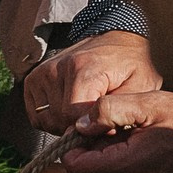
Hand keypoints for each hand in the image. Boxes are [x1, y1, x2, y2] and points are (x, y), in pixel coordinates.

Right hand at [24, 30, 160, 136]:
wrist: (117, 41)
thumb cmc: (131, 65)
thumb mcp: (139, 87)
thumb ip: (116, 110)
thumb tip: (91, 131)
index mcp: (82, 68)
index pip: (72, 114)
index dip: (90, 128)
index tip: (106, 125)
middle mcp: (56, 69)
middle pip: (58, 118)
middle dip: (78, 126)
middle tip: (96, 117)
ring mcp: (41, 74)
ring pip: (44, 119)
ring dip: (63, 123)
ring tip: (82, 112)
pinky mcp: (33, 80)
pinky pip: (36, 115)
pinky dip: (51, 118)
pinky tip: (68, 109)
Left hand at [57, 90, 172, 172]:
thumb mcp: (151, 103)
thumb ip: (108, 111)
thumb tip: (80, 124)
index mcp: (128, 166)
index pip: (76, 168)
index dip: (74, 148)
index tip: (88, 130)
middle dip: (100, 150)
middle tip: (122, 128)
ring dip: (119, 159)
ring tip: (144, 139)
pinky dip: (137, 170)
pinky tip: (156, 152)